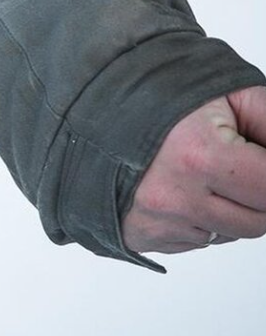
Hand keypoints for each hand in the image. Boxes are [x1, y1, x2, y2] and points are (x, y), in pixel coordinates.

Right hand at [122, 86, 265, 253]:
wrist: (87, 108)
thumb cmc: (154, 96)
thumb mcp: (226, 94)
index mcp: (199, 157)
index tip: (260, 162)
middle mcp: (174, 197)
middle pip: (259, 221)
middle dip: (259, 194)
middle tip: (236, 162)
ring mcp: (155, 222)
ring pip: (229, 234)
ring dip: (230, 208)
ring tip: (205, 172)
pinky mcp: (138, 236)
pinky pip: (195, 240)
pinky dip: (199, 219)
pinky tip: (180, 187)